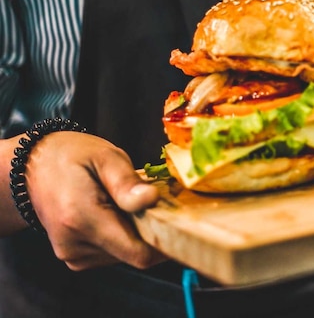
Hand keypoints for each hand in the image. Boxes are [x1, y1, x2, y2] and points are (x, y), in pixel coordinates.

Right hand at [25, 131, 163, 270]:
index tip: (180, 221)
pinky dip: (122, 236)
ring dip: (136, 233)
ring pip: (124, 255)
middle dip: (151, 232)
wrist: (33, 168)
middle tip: (155, 202)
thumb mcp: (105, 157)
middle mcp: (73, 244)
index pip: (137, 252)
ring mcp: (72, 254)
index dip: (165, 243)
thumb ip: (127, 182)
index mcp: (81, 218)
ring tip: (129, 203)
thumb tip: (151, 200)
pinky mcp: (74, 257)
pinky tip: (116, 213)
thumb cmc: (72, 156)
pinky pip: (112, 253)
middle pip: (133, 254)